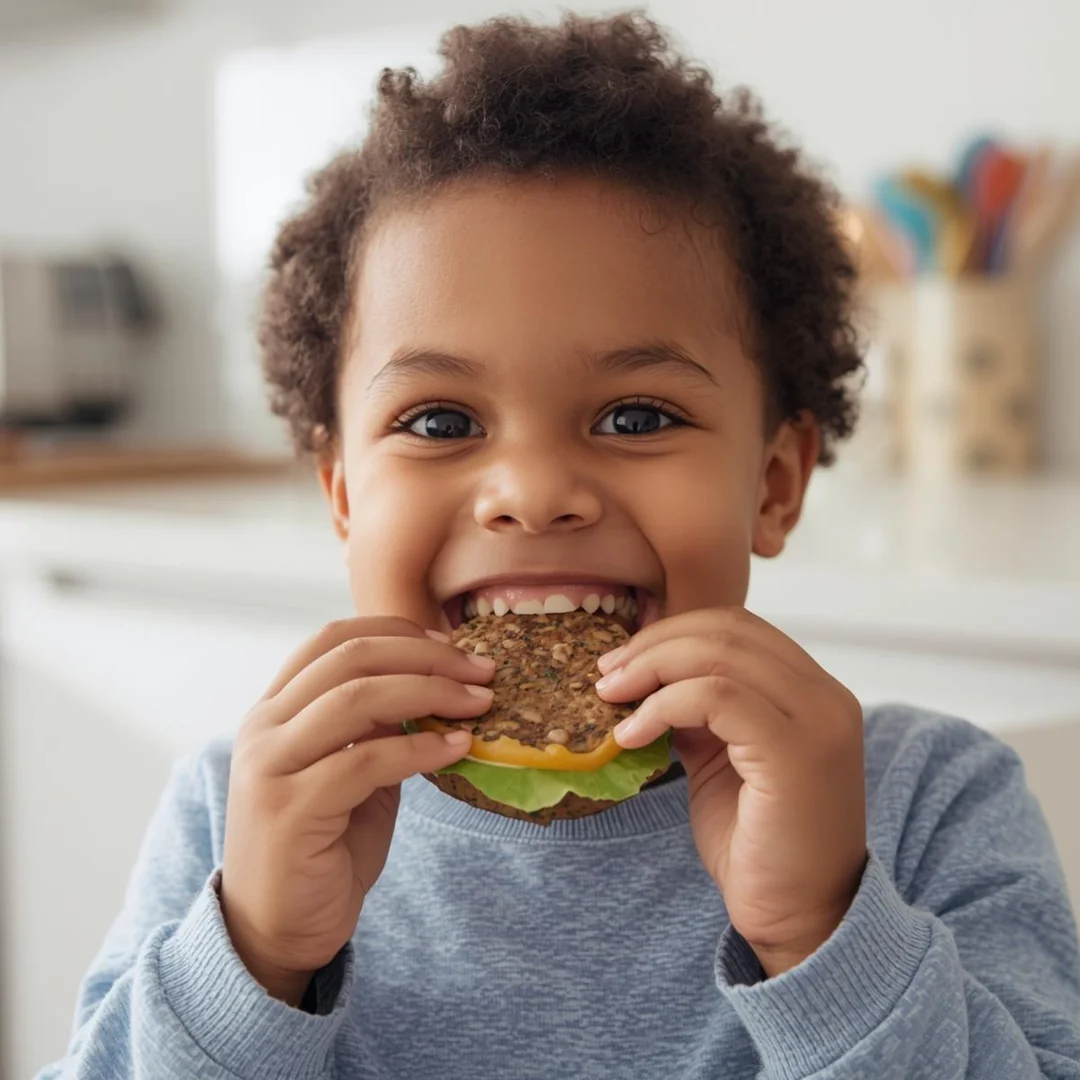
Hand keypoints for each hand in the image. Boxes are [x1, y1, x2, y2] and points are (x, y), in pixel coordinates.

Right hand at [220, 617, 494, 1004]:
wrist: (276, 932)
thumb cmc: (323, 848)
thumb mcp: (352, 772)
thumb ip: (378, 727)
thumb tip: (436, 681)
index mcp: (274, 709)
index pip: (333, 638)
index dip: (398, 631)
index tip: (454, 644)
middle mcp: (263, 728)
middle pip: (349, 657)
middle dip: (426, 656)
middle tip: (482, 671)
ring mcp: (269, 767)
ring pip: (356, 699)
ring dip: (430, 691)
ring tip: (480, 703)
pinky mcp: (289, 811)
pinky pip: (365, 761)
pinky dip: (420, 748)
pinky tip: (459, 747)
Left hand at [595, 607, 866, 975]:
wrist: (801, 920)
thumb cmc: (759, 845)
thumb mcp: (720, 759)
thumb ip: (698, 711)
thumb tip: (645, 675)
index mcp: (810, 691)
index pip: (737, 627)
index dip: (672, 633)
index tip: (622, 660)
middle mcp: (824, 695)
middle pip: (727, 630)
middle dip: (655, 645)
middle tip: (606, 674)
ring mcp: (818, 720)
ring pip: (720, 654)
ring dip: (651, 668)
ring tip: (609, 696)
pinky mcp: (797, 752)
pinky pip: (718, 697)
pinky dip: (663, 705)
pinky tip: (631, 734)